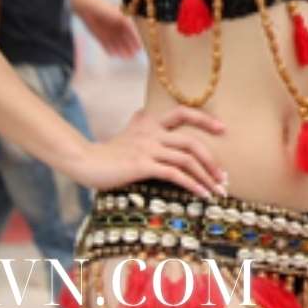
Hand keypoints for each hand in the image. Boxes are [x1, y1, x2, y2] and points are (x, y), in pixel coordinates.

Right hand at [71, 106, 229, 198]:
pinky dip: (191, 184)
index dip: (205, 119)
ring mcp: (148, 148)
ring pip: (186, 159)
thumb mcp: (126, 132)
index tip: (222, 129)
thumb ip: (138, 123)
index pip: (183, 112)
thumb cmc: (107, 151)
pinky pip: (174, 174)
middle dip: (212, 160)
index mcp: (151, 122)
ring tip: (216, 190)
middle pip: (191, 141)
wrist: (84, 162)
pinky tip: (200, 194)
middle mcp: (152, 132)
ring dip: (206, 176)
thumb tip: (141, 113)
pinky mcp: (142, 165)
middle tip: (224, 176)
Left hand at [75, 0, 141, 58]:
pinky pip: (106, 46)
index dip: (135, 41)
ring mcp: (108, 33)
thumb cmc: (104, 9)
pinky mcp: (100, 37)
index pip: (131, 33)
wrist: (88, 9)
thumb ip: (126, 24)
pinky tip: (113, 55)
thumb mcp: (118, 16)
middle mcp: (116, 28)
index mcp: (123, 21)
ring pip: (116, 44)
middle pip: (125, 40)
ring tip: (124, 57)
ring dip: (120, 51)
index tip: (139, 48)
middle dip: (129, 48)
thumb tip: (134, 30)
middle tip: (133, 55)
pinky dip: (109, 50)